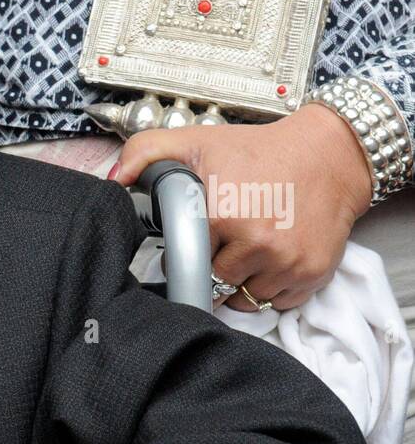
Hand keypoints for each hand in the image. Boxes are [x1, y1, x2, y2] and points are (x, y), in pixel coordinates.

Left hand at [111, 103, 371, 309]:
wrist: (330, 154)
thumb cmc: (259, 152)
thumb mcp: (195, 142)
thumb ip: (144, 154)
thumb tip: (113, 180)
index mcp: (223, 215)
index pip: (185, 259)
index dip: (185, 252)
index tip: (194, 241)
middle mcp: (258, 243)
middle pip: (214, 281)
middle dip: (214, 265)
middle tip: (227, 238)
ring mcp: (287, 262)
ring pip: (244, 297)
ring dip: (242, 280)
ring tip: (251, 245)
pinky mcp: (312, 274)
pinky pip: (277, 301)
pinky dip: (272, 286)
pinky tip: (274, 255)